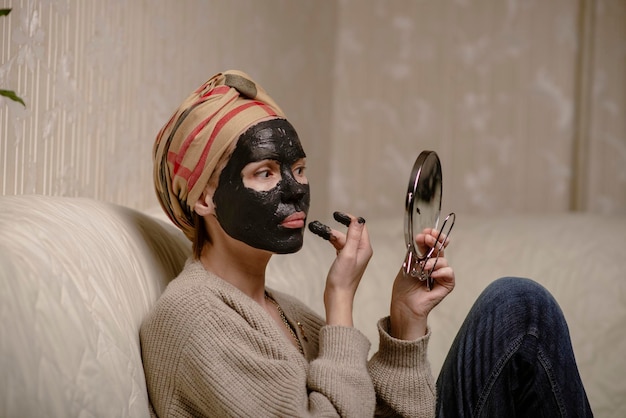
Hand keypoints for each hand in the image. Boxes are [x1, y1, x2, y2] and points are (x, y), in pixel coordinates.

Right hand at [308, 212, 372, 326]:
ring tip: (321, 232)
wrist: (337, 296)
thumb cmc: (342, 278)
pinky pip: (340, 247)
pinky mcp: (346, 261)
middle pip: (351, 232)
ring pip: (344, 239)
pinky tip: (326, 240)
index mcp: (365, 248)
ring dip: (334, 235)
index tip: (337, 214)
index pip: (361, 226)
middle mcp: (361, 251)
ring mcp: (353, 256)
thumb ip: (353, 236)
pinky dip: (333, 242)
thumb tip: (358, 220)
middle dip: (338, 228)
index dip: (350, 218)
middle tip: (324, 226)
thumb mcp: (347, 253)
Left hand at [390, 228, 454, 339]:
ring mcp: (441, 274)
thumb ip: (416, 251)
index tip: (426, 231)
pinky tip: (431, 274)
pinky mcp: (446, 284)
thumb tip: (421, 236)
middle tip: (427, 238)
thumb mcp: (407, 264)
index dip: (432, 236)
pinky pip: (449, 273)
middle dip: (434, 240)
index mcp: (425, 258)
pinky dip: (441, 271)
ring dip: (433, 261)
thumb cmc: (404, 286)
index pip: (433, 243)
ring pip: (444, 260)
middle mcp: (435, 264)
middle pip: (441, 248)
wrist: (404, 303)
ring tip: (423, 267)